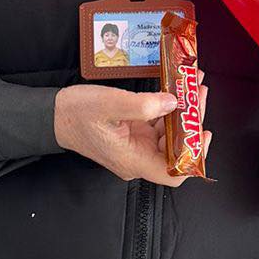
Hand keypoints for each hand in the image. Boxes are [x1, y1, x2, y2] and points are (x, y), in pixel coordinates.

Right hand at [53, 73, 210, 188]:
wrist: (54, 116)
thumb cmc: (76, 114)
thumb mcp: (109, 104)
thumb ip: (142, 105)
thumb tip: (173, 103)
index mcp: (133, 160)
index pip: (173, 173)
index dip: (194, 157)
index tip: (204, 133)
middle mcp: (138, 158)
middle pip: (177, 149)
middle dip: (192, 122)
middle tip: (199, 93)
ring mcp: (137, 146)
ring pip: (170, 135)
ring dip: (183, 112)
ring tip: (192, 86)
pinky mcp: (135, 134)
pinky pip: (159, 125)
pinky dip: (170, 108)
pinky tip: (176, 90)